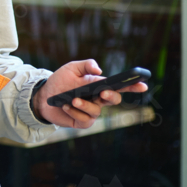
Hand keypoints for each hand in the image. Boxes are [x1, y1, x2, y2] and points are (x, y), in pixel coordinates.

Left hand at [33, 59, 148, 128]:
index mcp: (99, 86)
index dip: (133, 86)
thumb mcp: (71, 68)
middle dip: (111, 96)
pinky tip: (66, 105)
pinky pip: (84, 119)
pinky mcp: (82, 122)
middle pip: (113, 100)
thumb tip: (99, 70)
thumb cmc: (60, 81)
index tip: (143, 84)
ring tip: (73, 99)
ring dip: (84, 105)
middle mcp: (98, 100)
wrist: (43, 96)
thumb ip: (86, 65)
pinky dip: (74, 112)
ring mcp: (91, 112)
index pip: (119, 86)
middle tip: (103, 92)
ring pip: (96, 111)